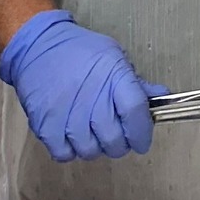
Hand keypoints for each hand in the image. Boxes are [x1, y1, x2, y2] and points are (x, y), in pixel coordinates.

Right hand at [0, 8, 165, 162]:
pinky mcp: (45, 126)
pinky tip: (71, 134)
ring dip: (94, 146)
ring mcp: (66, 114)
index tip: (142, 141)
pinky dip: (70, 149)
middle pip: (114, 140)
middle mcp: (92, 99)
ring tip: (89, 130)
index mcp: (115, 78)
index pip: (136, 113)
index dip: (142, 133)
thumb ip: (136, 83)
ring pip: (90, 151)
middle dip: (119, 143)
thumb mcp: (114, 57)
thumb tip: (161, 98)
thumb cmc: (79, 51)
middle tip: (114, 135)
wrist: (38, 46)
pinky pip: (64, 154)